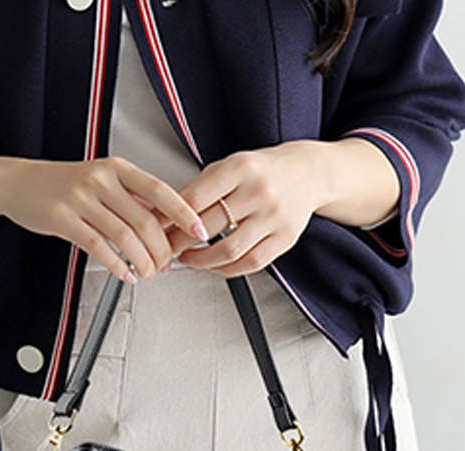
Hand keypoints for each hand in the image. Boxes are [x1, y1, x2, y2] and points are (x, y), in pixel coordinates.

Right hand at [0, 156, 207, 282]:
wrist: (18, 182)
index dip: (183, 212)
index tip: (198, 230)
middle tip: (166, 265)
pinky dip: (117, 265)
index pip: (160, 190)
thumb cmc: (62, 184)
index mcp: (116, 169)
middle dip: (161, 249)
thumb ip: (130, 199)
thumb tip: (164, 223)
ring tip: (148, 273)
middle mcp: (101, 181)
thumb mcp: (101, 181)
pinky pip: (98, 247)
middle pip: (144, 220)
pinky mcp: (63, 219)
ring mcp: (81, 199)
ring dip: (142, 260)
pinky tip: (126, 275)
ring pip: (124, 236)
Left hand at [167, 141, 327, 276]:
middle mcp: (259, 191)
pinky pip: (250, 263)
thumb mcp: (230, 166)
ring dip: (199, 261)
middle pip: (207, 227)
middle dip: (178, 243)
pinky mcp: (285, 238)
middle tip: (164, 249)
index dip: (169, 219)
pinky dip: (226, 269)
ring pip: (227, 250)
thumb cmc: (263, 171)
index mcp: (240, 168)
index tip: (155, 229)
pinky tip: (213, 265)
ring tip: (186, 259)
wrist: (309, 173)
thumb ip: (200, 189)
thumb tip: (163, 215)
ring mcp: (274, 217)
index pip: (194, 199)